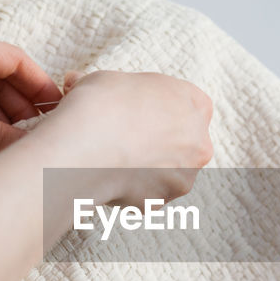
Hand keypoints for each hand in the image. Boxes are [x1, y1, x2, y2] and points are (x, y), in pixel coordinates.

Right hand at [33, 69, 213, 204]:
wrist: (83, 149)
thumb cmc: (100, 106)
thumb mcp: (108, 79)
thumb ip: (113, 87)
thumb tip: (80, 83)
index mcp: (196, 104)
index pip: (187, 103)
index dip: (159, 106)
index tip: (138, 109)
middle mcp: (199, 143)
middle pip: (183, 140)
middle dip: (157, 139)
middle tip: (125, 135)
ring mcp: (182, 177)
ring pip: (166, 171)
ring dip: (146, 166)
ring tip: (112, 157)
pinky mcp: (160, 202)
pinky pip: (146, 192)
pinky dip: (130, 187)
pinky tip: (108, 175)